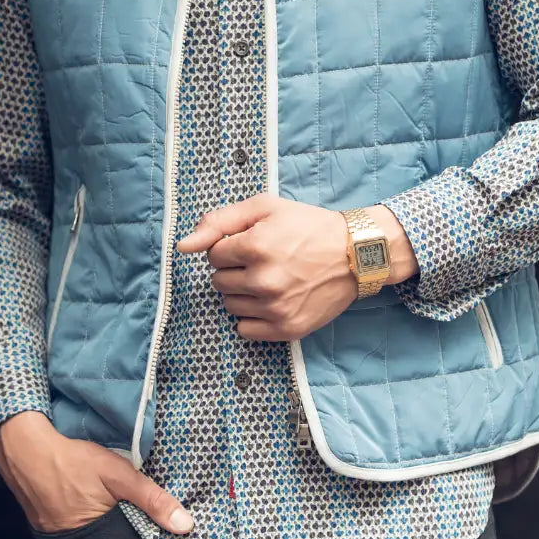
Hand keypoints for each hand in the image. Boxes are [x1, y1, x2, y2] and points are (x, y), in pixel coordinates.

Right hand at [0, 411, 194, 535]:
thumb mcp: (118, 475)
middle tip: (142, 531)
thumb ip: (152, 499)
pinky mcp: (43, 523)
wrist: (22, 448)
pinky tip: (90, 509)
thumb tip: (187, 526)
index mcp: (94, 537)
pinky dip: (84, 523)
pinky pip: (71, 530)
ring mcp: (54, 535)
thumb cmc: (72, 460)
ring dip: (105, 532)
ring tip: (120, 520)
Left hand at [175, 193, 358, 341]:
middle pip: (219, 282)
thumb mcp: (264, 208)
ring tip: (269, 278)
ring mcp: (276, 308)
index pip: (213, 255)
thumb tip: (182, 246)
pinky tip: (270, 300)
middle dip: (234, 269)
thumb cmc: (308, 226)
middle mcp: (263, 280)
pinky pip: (245, 330)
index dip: (230, 247)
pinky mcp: (287, 329)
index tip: (252, 243)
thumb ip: (219, 221)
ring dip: (242, 292)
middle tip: (262, 260)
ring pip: (230, 305)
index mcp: (255, 247)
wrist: (355, 254)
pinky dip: (252, 316)